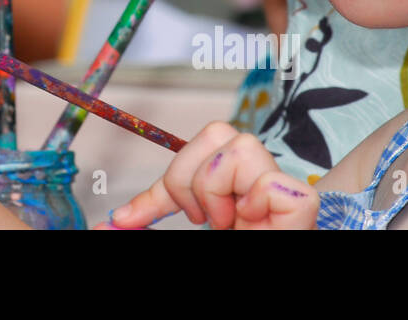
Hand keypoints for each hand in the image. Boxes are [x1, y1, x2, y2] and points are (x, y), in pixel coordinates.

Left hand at [107, 121, 318, 229]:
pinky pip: (268, 182)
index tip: (124, 219)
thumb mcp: (191, 229)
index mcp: (231, 183)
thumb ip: (153, 215)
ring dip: (220, 193)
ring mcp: (281, 187)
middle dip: (192, 177)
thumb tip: (106, 225)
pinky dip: (254, 205)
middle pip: (218, 131)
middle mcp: (256, 177)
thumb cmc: (237, 244)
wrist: (267, 276)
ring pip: (241, 146)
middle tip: (205, 219)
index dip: (163, 182)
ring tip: (231, 222)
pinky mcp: (301, 202)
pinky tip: (255, 224)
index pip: (194, 153)